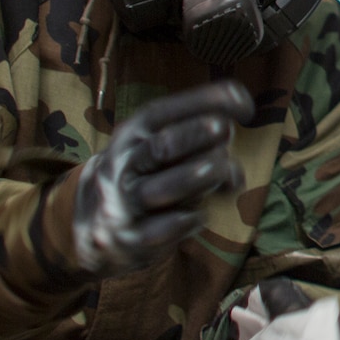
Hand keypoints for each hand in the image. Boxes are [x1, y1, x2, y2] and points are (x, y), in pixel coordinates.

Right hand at [70, 80, 252, 277]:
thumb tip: (230, 131)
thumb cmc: (147, 174)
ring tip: (222, 173)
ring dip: (201, 176)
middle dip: (199, 135)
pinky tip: (201, 213)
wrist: (94, 224)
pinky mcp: (134, 237)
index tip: (245, 105)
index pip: (163, 112)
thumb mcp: (161, 146)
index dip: (206, 102)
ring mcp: (127, 202)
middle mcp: (125, 165)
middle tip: (226, 131)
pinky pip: (169, 228)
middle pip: (163, 147)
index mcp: (132, 135)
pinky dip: (193, 218)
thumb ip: (197, 137)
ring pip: (165, 188)